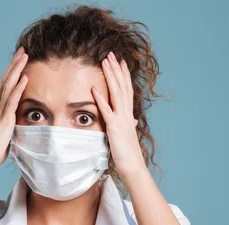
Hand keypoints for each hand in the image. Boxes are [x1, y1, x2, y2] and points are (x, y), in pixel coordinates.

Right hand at [0, 46, 28, 169]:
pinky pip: (13, 100)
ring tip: (24, 56)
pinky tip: (25, 78)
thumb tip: (16, 127)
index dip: (12, 72)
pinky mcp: (5, 119)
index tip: (19, 60)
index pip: (6, 86)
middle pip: (6, 80)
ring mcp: (0, 112)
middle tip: (22, 50)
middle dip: (15, 64)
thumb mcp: (5, 135)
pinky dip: (19, 88)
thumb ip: (10, 127)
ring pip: (9, 86)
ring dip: (17, 70)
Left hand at [91, 51, 146, 177]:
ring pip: (116, 93)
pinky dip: (100, 99)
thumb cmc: (129, 154)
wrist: (133, 167)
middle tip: (111, 54)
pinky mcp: (114, 128)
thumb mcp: (129, 137)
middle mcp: (127, 114)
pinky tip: (94, 88)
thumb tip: (135, 121)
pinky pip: (106, 111)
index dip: (124, 75)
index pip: (127, 90)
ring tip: (105, 62)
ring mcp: (121, 120)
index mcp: (129, 115)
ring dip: (110, 77)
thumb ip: (130, 126)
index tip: (120, 62)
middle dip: (117, 69)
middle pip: (122, 86)